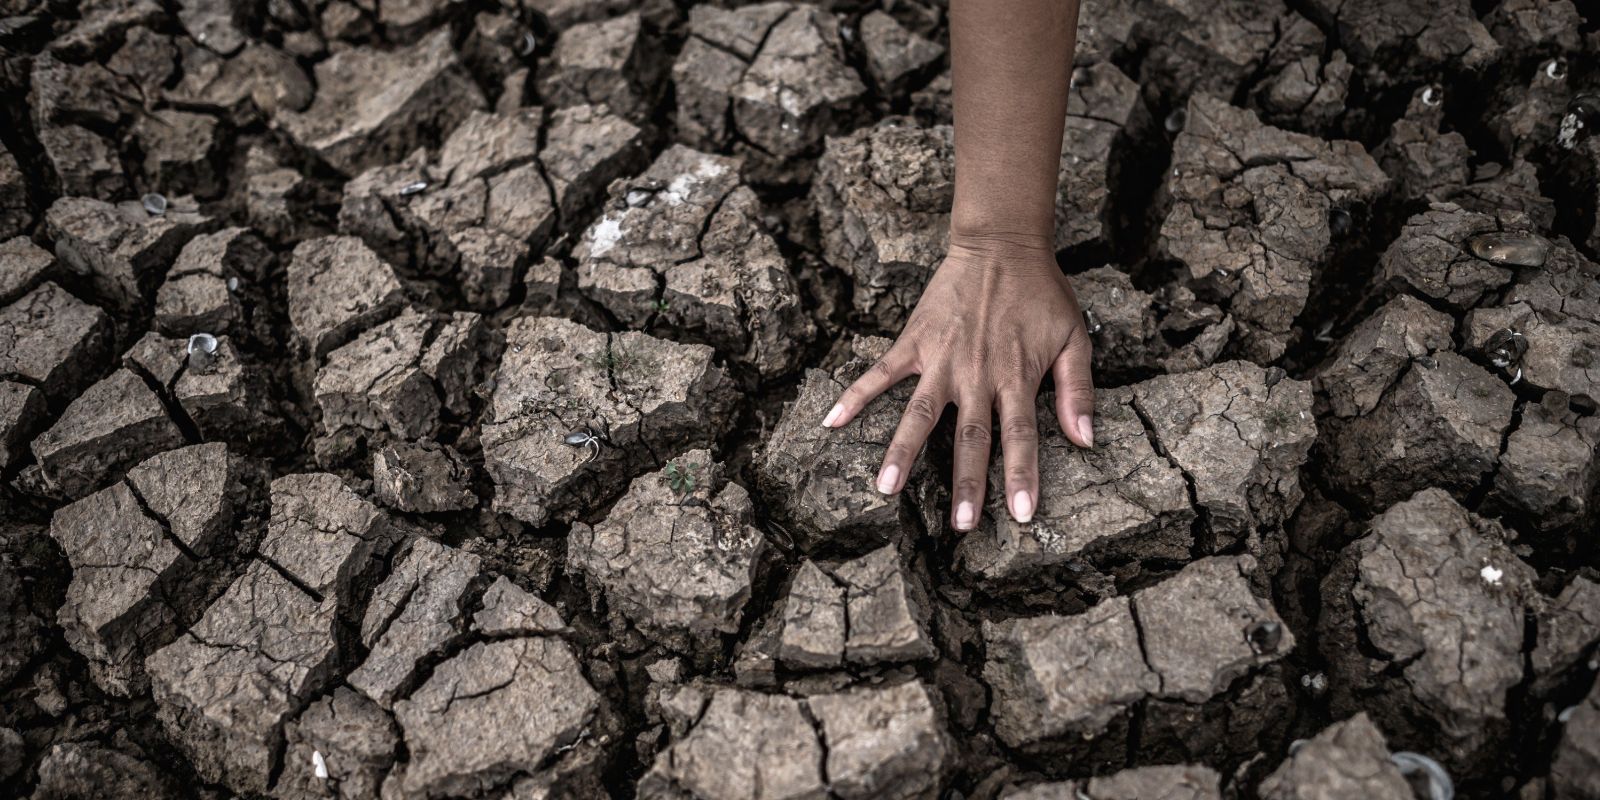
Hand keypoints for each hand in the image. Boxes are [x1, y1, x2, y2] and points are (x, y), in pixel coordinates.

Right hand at [822, 233, 1095, 530]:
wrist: (1001, 245)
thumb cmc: (1043, 293)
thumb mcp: (1075, 337)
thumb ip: (1078, 390)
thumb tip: (1086, 440)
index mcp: (1016, 376)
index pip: (1019, 436)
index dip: (1021, 475)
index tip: (1021, 514)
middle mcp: (976, 374)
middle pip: (970, 437)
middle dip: (966, 483)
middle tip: (960, 525)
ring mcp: (941, 359)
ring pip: (920, 415)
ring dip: (903, 452)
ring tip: (886, 489)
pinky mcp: (914, 342)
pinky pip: (880, 374)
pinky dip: (855, 396)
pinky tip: (832, 422)